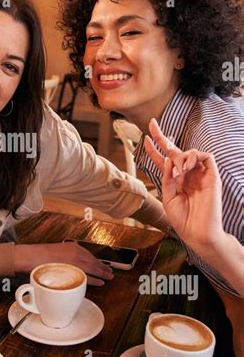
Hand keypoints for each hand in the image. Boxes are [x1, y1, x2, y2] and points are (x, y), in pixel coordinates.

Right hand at [14, 242, 113, 285]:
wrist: (32, 257)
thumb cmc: (40, 257)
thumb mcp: (57, 253)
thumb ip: (67, 257)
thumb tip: (72, 265)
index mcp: (73, 247)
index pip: (89, 255)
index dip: (97, 261)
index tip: (103, 265)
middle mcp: (76, 253)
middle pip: (94, 261)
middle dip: (103, 267)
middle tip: (110, 272)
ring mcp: (75, 262)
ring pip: (93, 269)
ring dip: (103, 273)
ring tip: (109, 277)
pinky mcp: (72, 271)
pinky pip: (87, 276)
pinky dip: (95, 280)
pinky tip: (100, 282)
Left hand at [144, 118, 223, 248]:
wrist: (197, 232)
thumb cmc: (182, 219)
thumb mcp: (167, 197)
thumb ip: (166, 178)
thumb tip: (168, 159)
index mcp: (175, 181)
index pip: (163, 161)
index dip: (154, 149)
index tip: (144, 139)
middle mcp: (187, 175)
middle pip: (175, 151)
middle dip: (162, 136)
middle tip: (152, 124)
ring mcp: (200, 174)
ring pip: (189, 152)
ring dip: (180, 157)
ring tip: (178, 172)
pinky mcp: (212, 175)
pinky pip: (205, 156)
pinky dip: (194, 157)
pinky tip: (187, 168)